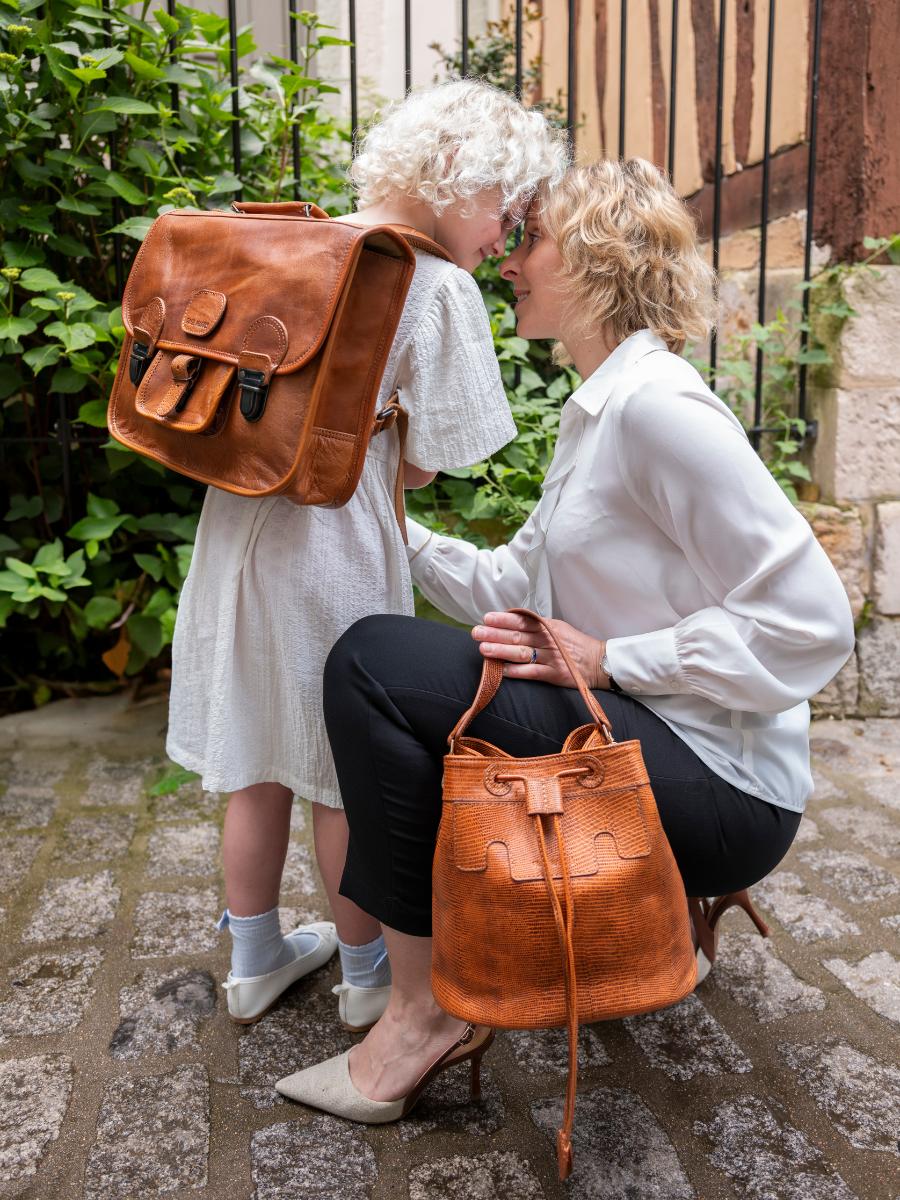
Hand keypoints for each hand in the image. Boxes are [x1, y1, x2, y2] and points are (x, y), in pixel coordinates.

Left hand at [471, 611, 608, 689]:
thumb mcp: (557, 628)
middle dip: (495, 634)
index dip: (503, 619)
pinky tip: (502, 670)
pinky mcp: (554, 674)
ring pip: (522, 653)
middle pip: (517, 635)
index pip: (522, 620)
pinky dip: (516, 671)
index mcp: (547, 626)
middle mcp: (547, 640)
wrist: (599, 661)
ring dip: (501, 651)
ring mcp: (551, 657)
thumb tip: (511, 621)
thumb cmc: (574, 645)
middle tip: (477, 632)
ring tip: (484, 649)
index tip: (487, 618)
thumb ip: (537, 625)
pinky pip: (532, 672)